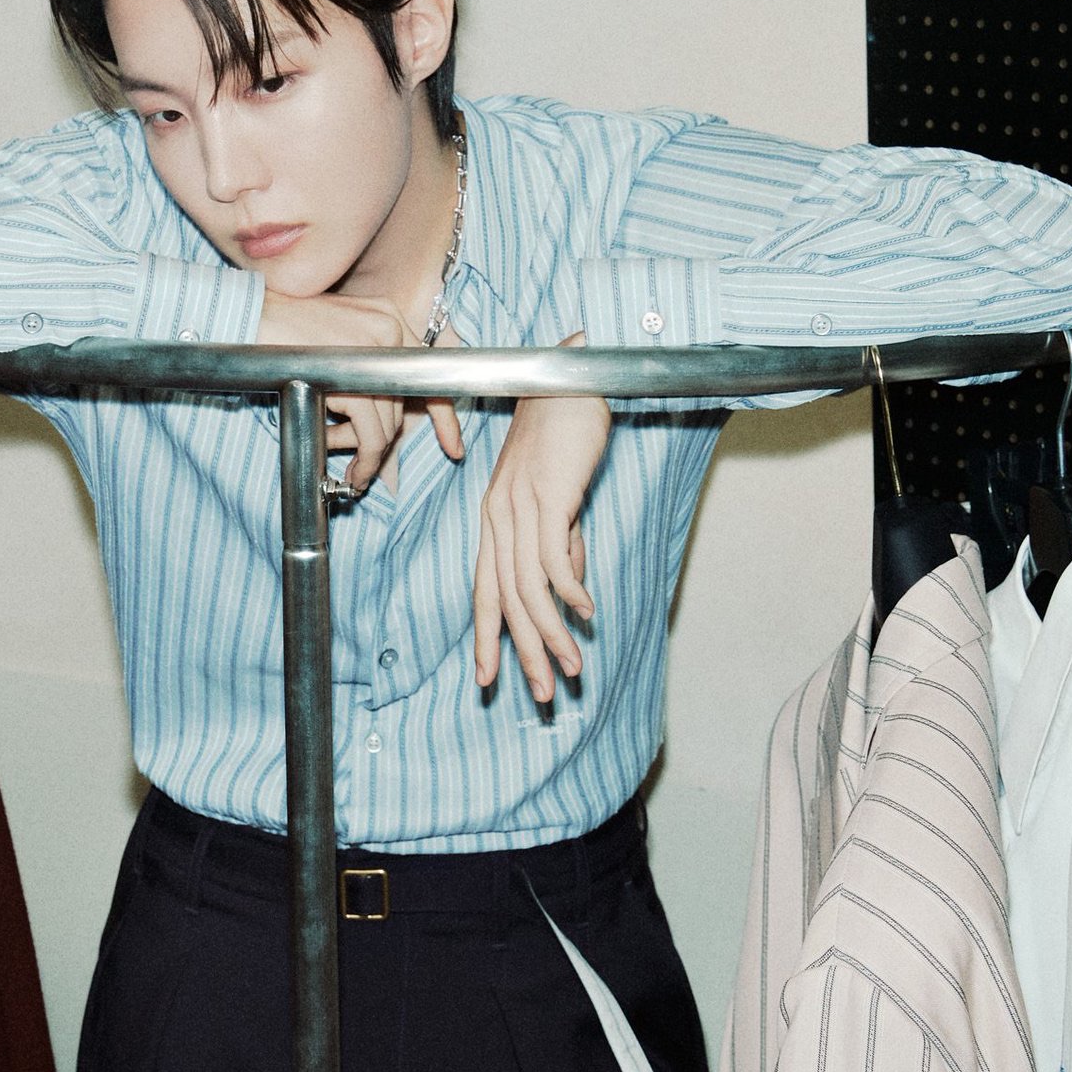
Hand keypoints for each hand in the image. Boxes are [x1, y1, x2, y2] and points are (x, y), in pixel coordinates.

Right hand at [257, 291, 464, 489]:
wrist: (245, 318)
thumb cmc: (279, 336)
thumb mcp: (333, 344)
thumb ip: (361, 370)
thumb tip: (380, 423)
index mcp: (388, 318)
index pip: (431, 371)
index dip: (443, 415)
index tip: (453, 447)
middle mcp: (391, 329)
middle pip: (403, 404)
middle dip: (384, 443)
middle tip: (363, 467)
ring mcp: (376, 352)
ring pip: (390, 423)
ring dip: (369, 455)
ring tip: (349, 469)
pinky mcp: (356, 377)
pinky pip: (373, 434)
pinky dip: (365, 460)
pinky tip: (350, 472)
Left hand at [473, 334, 610, 702]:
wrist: (570, 377)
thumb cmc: (565, 432)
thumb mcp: (559, 495)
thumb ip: (562, 540)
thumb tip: (570, 588)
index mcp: (494, 520)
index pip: (485, 590)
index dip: (487, 637)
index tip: (490, 679)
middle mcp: (497, 518)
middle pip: (503, 601)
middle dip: (521, 653)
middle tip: (542, 693)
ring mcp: (517, 508)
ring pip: (526, 590)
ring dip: (551, 633)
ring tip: (572, 667)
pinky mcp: (544, 497)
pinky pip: (551, 559)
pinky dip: (570, 591)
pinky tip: (586, 612)